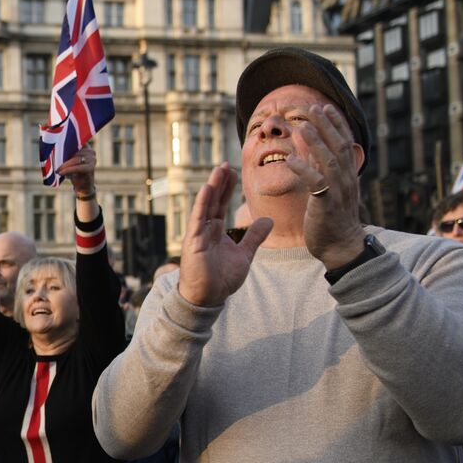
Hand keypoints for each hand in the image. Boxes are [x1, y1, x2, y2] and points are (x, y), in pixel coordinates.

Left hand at [56, 145, 96, 196]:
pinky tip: (60, 173)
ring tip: (56, 169)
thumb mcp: (69, 161)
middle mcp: (91, 152)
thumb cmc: (74, 173)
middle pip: (74, 151)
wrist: (83, 188)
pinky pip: (77, 167)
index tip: (56, 142)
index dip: (65, 141)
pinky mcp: (90, 168)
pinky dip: (67, 170)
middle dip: (63, 156)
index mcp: (86, 147)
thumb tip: (53, 147)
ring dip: (64, 165)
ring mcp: (92, 159)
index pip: (75, 140)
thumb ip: (66, 153)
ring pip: (74, 159)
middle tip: (52, 160)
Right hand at [178, 164, 273, 306]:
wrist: (209, 297)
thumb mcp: (244, 254)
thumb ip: (254, 237)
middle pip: (214, 201)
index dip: (228, 189)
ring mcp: (198, 234)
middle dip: (220, 183)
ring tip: (218, 169)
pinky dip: (202, 203)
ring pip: (206, 206)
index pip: (222, 205)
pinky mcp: (193, 241)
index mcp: (216, 231)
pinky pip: (198, 219)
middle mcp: (206, 229)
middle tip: (226, 164)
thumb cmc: (221, 279)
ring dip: (212, 187)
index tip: (233, 172)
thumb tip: (269, 220)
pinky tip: (207, 189)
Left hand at [285, 104, 364, 269]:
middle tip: (313, 107)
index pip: (344, 143)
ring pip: (328, 161)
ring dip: (315, 142)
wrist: (340, 246)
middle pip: (338, 146)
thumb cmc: (332, 218)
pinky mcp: (327, 205)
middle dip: (326, 125)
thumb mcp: (329, 189)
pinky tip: (290, 159)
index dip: (336, 124)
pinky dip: (303, 169)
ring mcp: (338, 192)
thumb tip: (307, 146)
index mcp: (348, 175)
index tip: (325, 107)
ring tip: (301, 126)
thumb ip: (320, 168)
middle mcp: (347, 180)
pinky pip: (316, 183)